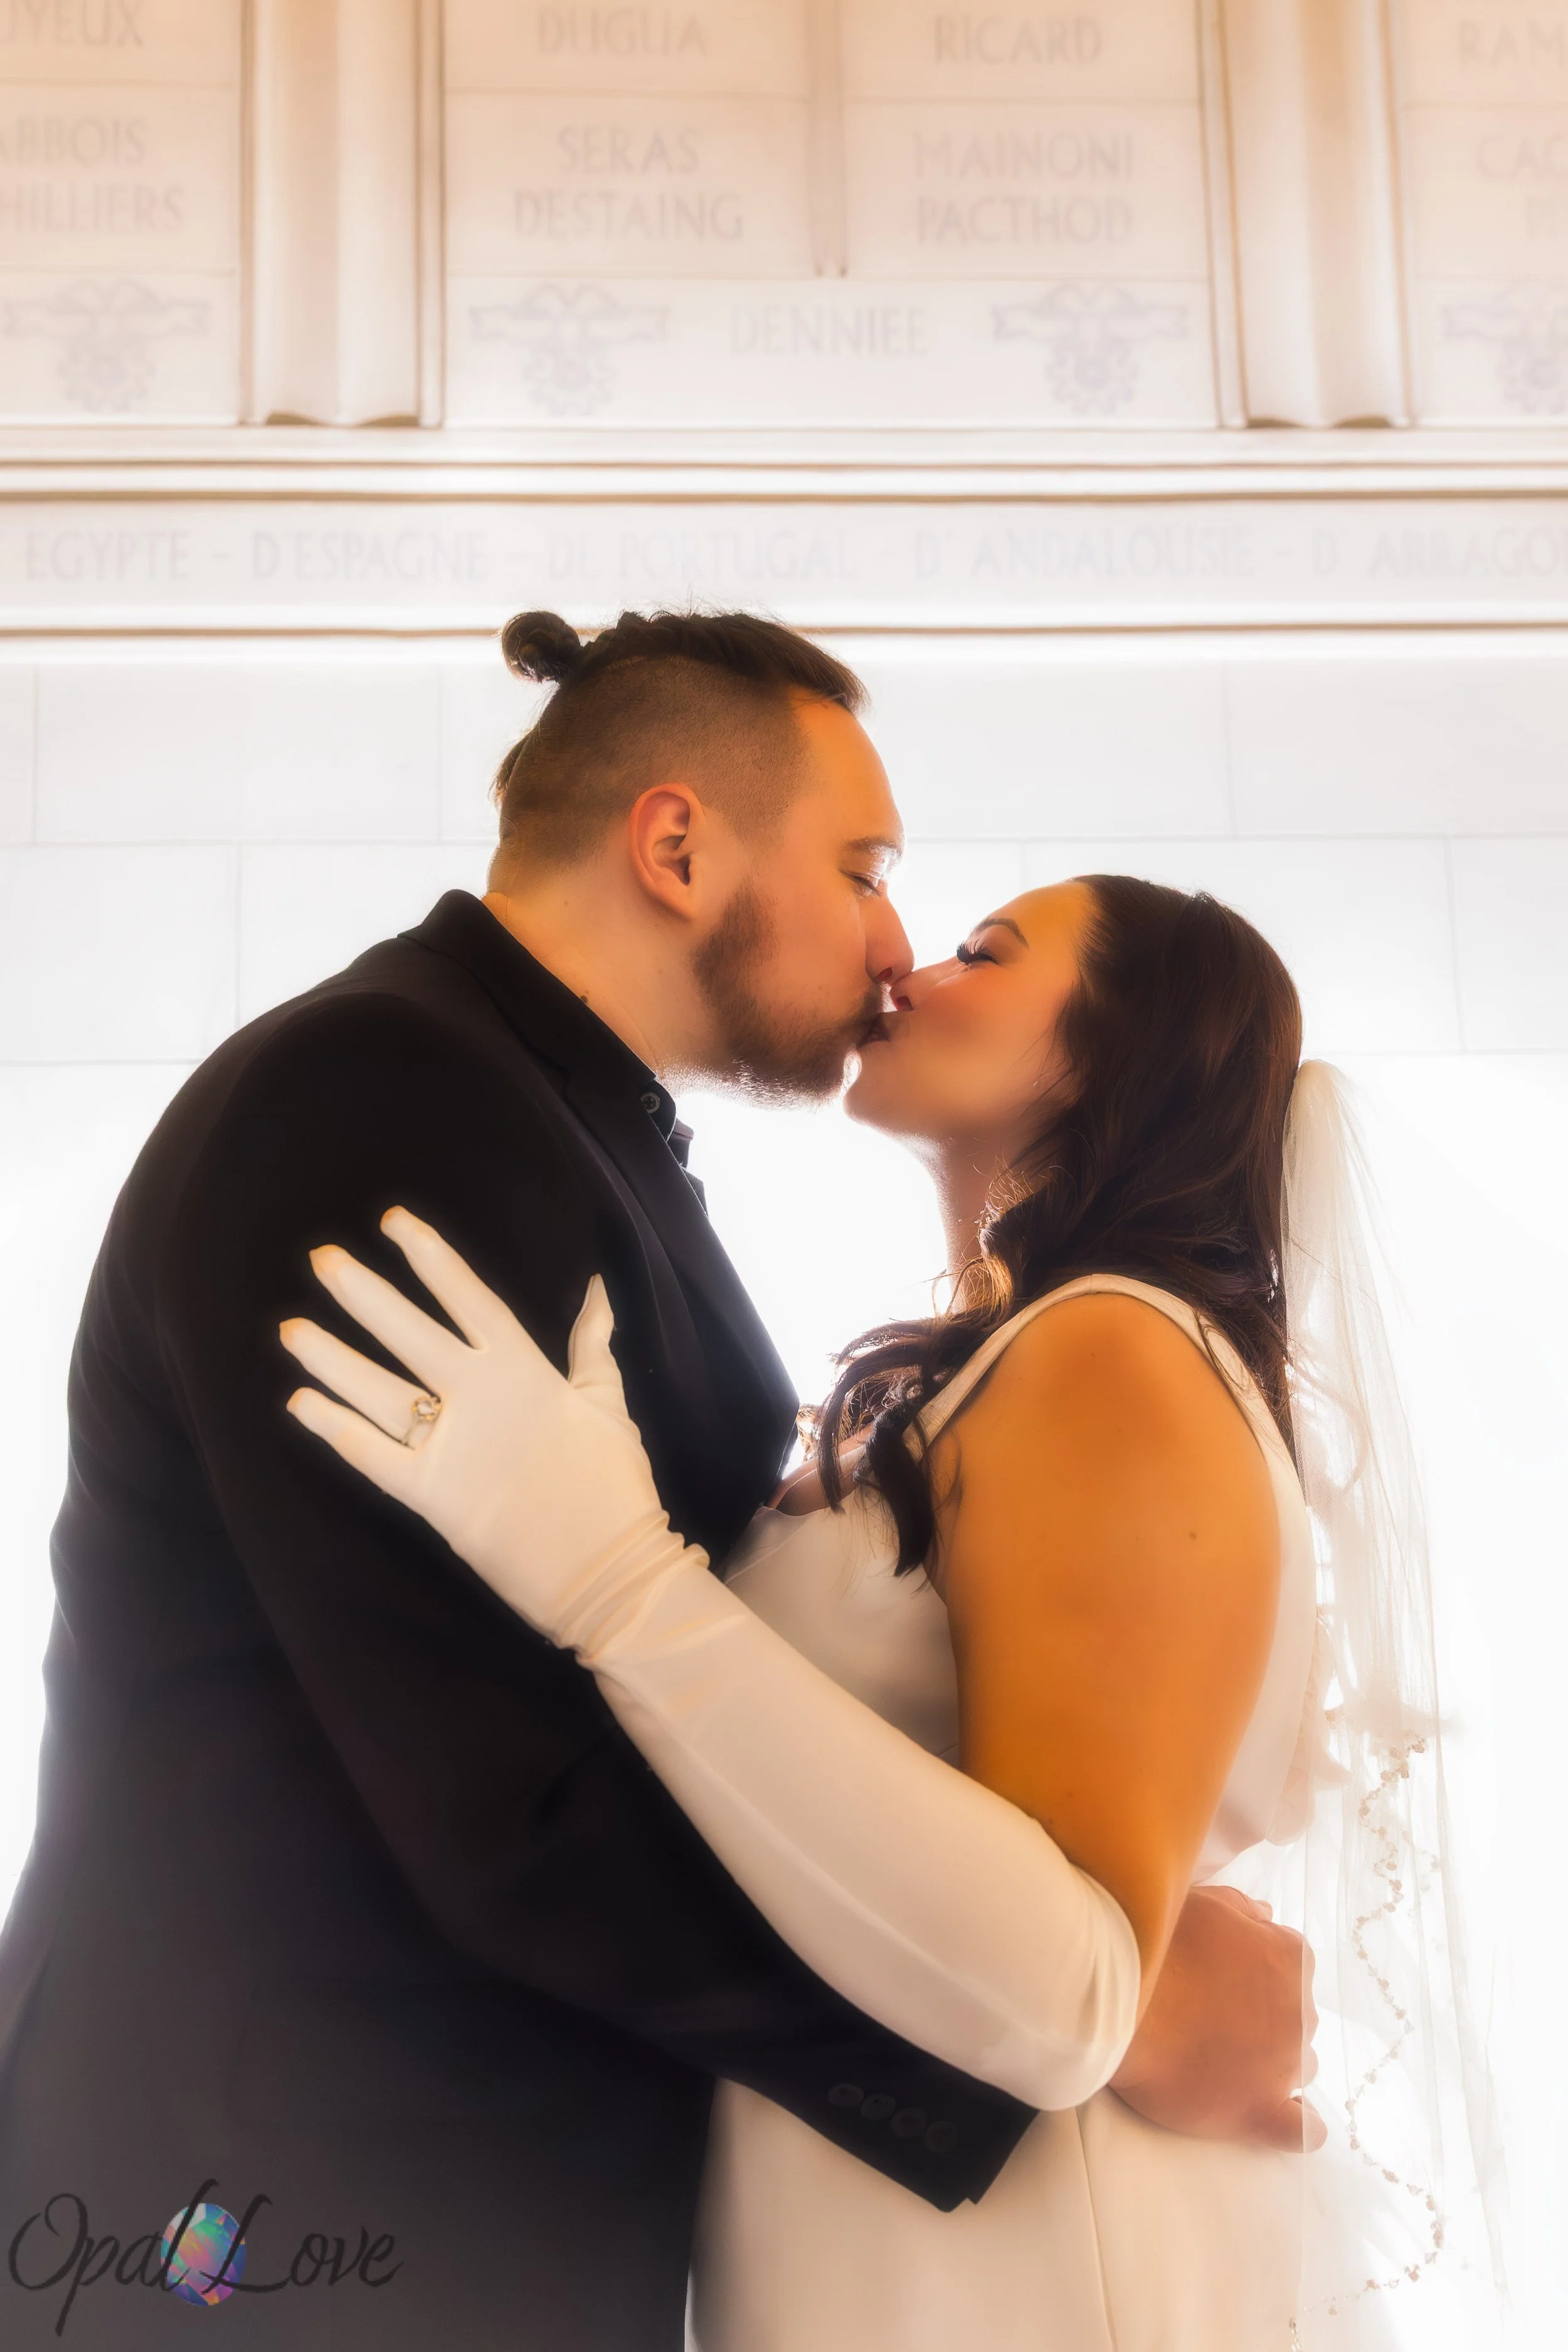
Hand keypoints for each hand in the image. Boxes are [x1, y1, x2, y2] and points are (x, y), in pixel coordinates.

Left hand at [281, 1208, 694, 1655]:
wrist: (611, 1573)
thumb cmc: (615, 1488)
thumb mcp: (608, 1404)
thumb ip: (593, 1344)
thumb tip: (597, 1289)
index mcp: (525, 1370)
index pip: (468, 1297)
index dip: (430, 1256)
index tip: (392, 1221)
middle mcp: (479, 1398)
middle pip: (407, 1332)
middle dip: (361, 1292)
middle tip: (320, 1258)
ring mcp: (451, 1447)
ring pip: (377, 1390)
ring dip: (330, 1357)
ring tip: (289, 1328)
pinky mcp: (431, 1498)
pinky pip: (371, 1457)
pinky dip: (334, 1429)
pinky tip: (300, 1403)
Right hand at [1109, 1886, 1323, 2151]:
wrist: (1121, 2003)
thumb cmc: (1158, 1944)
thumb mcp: (1204, 1902)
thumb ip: (1243, 1909)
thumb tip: (1266, 1916)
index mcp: (1291, 1959)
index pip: (1290, 1965)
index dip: (1256, 1970)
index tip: (1223, 1975)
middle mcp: (1299, 2013)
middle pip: (1295, 2018)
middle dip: (1265, 2018)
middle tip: (1214, 2015)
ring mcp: (1284, 2066)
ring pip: (1299, 2067)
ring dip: (1273, 2063)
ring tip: (1227, 2061)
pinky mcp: (1260, 2112)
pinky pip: (1302, 2130)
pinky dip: (1299, 2125)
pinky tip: (1284, 2118)